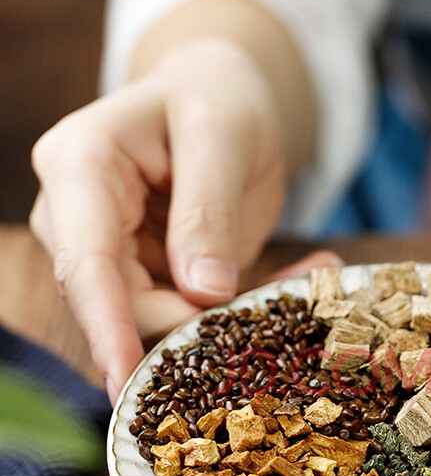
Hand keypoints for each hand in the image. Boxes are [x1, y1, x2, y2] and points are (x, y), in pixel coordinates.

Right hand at [30, 38, 286, 401]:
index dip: (107, 326)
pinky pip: (195, 309)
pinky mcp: (152, 274)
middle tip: (273, 313)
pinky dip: (247, 305)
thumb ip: (207, 210)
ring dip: (233, 315)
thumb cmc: (217, 96)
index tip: (130, 378)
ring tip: (305, 281)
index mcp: (80, 169)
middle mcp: (81, 218)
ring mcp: (115, 251)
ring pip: (162, 315)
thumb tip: (202, 293)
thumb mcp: (221, 135)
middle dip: (192, 324)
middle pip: (120, 302)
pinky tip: (302, 278)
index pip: (86, 263)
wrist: (223, 97)